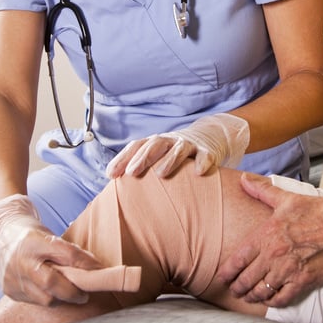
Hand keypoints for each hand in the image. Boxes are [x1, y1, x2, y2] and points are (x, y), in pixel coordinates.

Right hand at [0, 194, 102, 305]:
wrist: (1, 235)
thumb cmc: (33, 235)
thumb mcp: (51, 235)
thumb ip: (69, 252)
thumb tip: (94, 268)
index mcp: (34, 241)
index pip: (66, 254)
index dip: (85, 264)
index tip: (99, 272)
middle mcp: (21, 260)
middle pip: (52, 283)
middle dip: (72, 292)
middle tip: (85, 295)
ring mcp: (13, 278)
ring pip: (44, 298)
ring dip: (60, 298)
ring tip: (68, 293)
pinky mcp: (9, 291)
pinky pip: (33, 301)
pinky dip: (45, 298)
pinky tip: (50, 293)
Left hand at [106, 113, 249, 178]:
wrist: (211, 136)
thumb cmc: (177, 154)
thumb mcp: (160, 156)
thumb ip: (142, 168)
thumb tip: (116, 186)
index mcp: (156, 143)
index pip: (137, 146)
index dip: (123, 158)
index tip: (111, 174)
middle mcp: (171, 141)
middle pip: (155, 144)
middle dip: (142, 157)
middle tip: (131, 173)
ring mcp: (190, 145)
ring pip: (179, 148)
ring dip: (170, 159)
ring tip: (160, 174)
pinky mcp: (209, 151)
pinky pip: (206, 155)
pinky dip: (203, 162)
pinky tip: (198, 172)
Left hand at [217, 174, 322, 306]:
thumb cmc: (317, 212)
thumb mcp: (286, 198)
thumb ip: (262, 191)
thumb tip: (243, 179)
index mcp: (266, 235)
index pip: (238, 260)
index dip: (226, 272)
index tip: (222, 278)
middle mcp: (273, 255)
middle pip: (246, 279)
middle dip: (237, 288)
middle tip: (234, 291)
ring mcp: (288, 270)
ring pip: (261, 291)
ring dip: (252, 297)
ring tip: (248, 297)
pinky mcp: (303, 281)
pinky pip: (282, 298)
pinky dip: (273, 302)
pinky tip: (269, 301)